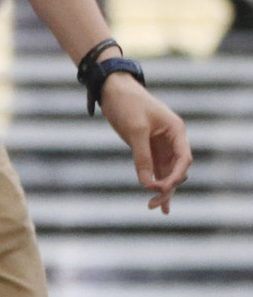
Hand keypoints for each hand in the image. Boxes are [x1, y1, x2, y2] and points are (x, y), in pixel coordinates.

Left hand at [99, 71, 189, 212]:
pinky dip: (154, 181)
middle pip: (176, 169)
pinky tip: (155, 197)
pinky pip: (155, 168)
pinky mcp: (147, 147)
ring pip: (166, 171)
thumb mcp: (135, 130)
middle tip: (153, 203)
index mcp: (176, 131)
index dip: (175, 176)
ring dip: (161, 188)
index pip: (183, 159)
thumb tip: (147, 184)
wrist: (113, 89)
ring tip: (153, 207)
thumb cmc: (127, 104)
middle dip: (167, 187)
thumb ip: (142, 156)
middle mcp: (172, 139)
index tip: (161, 188)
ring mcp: (160, 144)